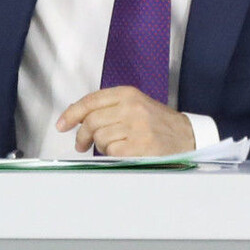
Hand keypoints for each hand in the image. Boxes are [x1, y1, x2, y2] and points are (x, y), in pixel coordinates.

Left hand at [55, 86, 194, 156]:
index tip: (62, 124)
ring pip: (100, 138)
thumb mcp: (136, 105)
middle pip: (91, 122)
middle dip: (82, 136)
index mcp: (128, 94)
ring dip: (102, 146)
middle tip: (82, 144)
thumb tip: (77, 117)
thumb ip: (109, 107)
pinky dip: (113, 155)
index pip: (90, 101)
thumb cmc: (159, 123)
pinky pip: (112, 153)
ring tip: (116, 146)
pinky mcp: (139, 147)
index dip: (72, 114)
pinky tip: (125, 152)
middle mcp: (131, 108)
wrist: (188, 136)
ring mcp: (136, 128)